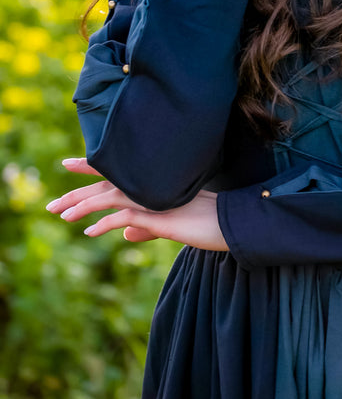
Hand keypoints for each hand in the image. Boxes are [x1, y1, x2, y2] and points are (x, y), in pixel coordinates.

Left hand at [47, 159, 227, 249]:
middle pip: (106, 185)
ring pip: (109, 198)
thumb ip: (147, 228)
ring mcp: (153, 198)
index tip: (70, 163)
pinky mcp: (158, 214)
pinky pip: (123, 217)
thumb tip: (125, 235)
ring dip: (82, 206)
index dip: (93, 167)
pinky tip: (88, 231)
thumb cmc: (208, 221)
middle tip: (51, 203)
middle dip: (77, 192)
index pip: (117, 172)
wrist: (231, 223)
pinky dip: (103, 223)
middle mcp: (150, 186)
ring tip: (60, 215)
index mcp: (153, 184)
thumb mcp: (172, 226)